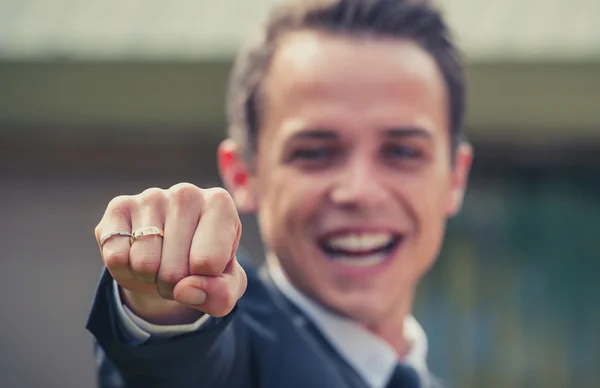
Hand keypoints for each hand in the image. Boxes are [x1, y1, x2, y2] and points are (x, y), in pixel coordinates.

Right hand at [94, 183, 246, 323]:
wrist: (171, 252)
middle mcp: (186, 193)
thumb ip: (222, 294)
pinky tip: (137, 254)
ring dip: (150, 278)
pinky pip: (116, 257)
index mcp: (220, 204)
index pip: (208, 263)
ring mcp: (151, 197)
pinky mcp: (119, 206)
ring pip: (144, 264)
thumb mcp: (227, 285)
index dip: (203, 283)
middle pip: (174, 270)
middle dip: (175, 285)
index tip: (205, 269)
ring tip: (160, 261)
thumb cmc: (206, 264)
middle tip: (179, 270)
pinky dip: (124, 270)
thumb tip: (186, 290)